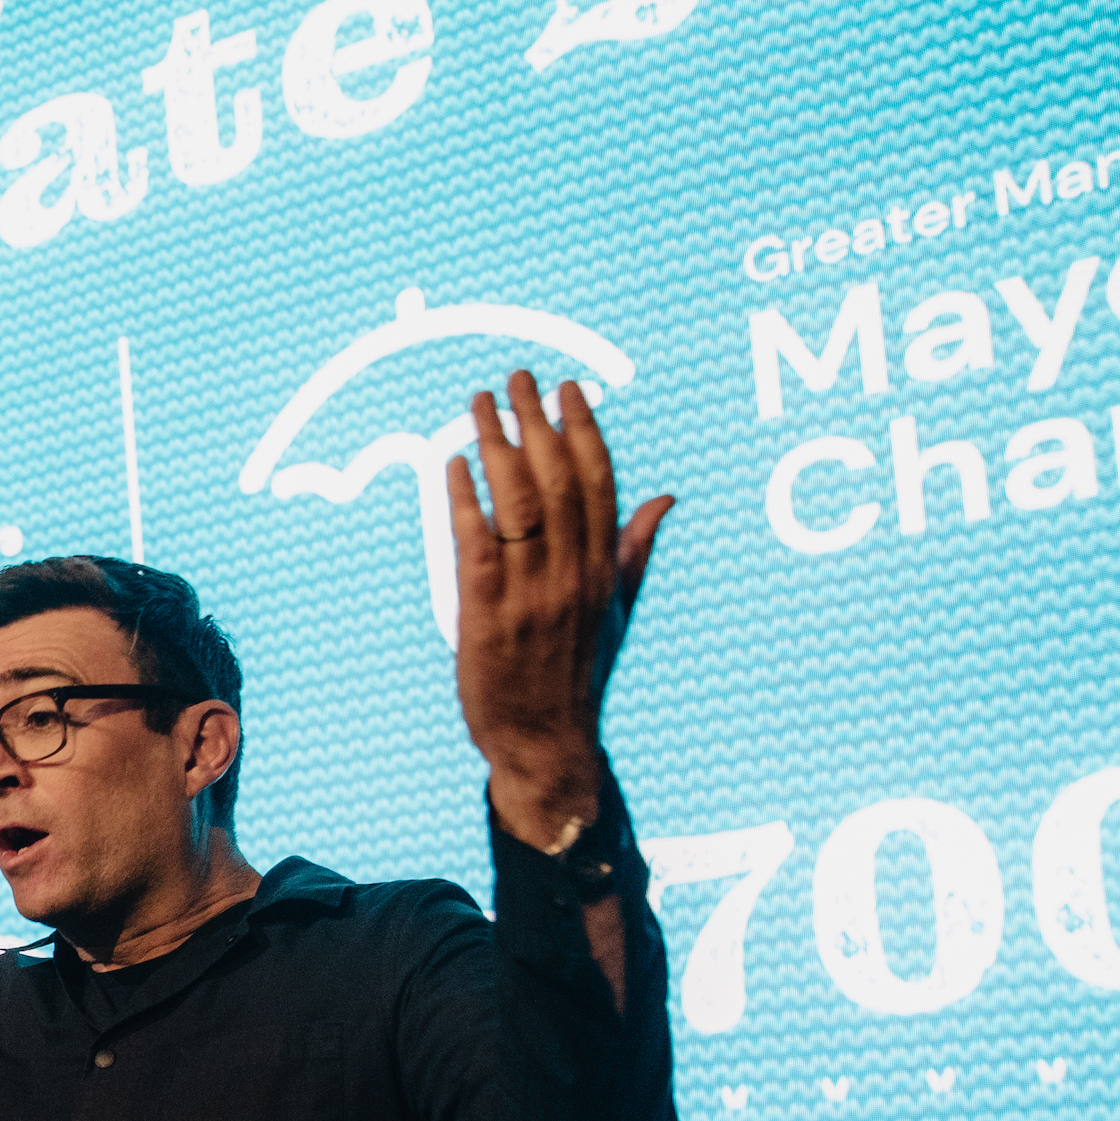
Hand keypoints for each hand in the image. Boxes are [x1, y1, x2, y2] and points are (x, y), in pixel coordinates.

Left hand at [447, 369, 673, 842]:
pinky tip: (454, 465)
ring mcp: (531, 596)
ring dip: (498, 448)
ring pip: (520, 505)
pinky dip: (466, 501)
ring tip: (479, 405)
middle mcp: (573, 576)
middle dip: (538, 422)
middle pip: (559, 482)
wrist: (544, 743)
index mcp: (604, 569)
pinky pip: (478, 546)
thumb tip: (666, 499)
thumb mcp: (615, 608)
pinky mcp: (488, 617)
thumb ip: (634, 550)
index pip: (600, 484)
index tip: (569, 387)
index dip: (584, 430)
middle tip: (518, 377)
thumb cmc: (574, 672)